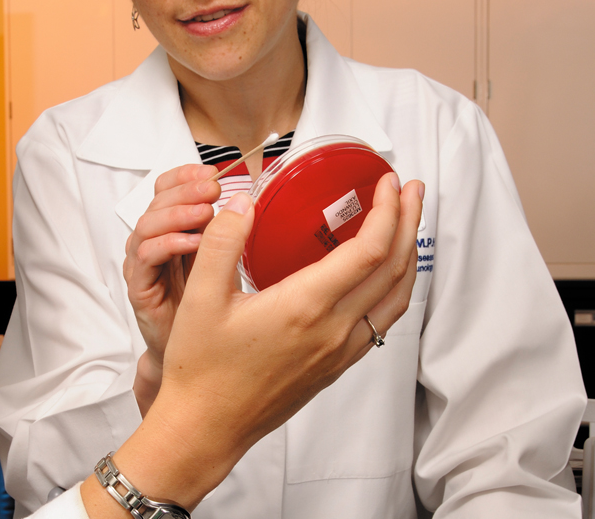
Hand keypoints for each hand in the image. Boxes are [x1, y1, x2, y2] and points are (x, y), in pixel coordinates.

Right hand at [82, 173, 422, 517]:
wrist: (205, 427)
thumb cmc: (200, 369)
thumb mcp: (199, 297)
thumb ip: (222, 241)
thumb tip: (243, 201)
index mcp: (304, 307)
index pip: (369, 252)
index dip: (388, 212)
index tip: (389, 183)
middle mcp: (333, 331)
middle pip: (394, 270)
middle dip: (409, 223)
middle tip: (410, 190)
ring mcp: (339, 352)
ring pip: (396, 299)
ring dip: (408, 255)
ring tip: (406, 224)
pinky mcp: (335, 366)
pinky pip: (382, 322)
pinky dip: (394, 289)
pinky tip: (381, 276)